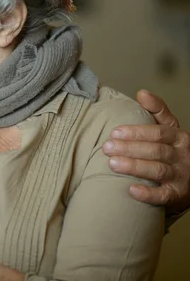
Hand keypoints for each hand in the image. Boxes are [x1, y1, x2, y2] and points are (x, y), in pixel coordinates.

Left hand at [102, 90, 189, 212]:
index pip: (158, 132)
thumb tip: (142, 92)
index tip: (114, 132)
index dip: (137, 132)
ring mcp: (181, 176)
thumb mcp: (170, 129)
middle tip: (106, 147)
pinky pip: (164, 195)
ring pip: (158, 170)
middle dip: (130, 148)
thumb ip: (157, 111)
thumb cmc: (173, 150)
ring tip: (112, 164)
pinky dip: (148, 193)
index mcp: (180, 138)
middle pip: (156, 150)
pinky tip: (131, 190)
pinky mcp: (177, 195)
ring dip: (135, 167)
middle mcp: (182, 156)